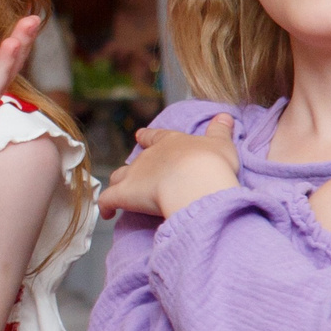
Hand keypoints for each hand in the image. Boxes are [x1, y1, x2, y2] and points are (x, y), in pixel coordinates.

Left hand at [100, 115, 238, 218]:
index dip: (147, 137)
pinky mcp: (124, 194)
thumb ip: (220, 131)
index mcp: (170, 143)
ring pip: (117, 177)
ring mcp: (133, 175)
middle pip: (134, 161)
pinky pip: (107, 200)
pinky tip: (106, 214)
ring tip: (120, 195)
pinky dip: (105, 206)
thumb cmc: (211, 163)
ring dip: (118, 184)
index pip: (155, 137)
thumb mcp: (221, 144)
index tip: (140, 136)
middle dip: (135, 169)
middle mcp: (148, 157)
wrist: (196, 181)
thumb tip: (225, 116)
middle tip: (137, 177)